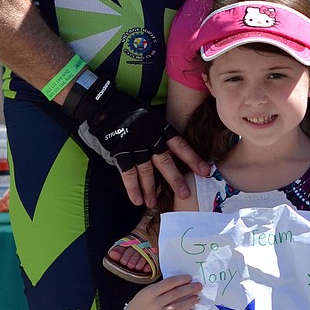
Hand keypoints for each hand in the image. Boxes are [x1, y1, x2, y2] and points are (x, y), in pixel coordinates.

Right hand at [62, 73, 206, 205]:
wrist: (104, 106)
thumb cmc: (130, 112)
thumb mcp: (151, 118)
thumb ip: (160, 134)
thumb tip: (175, 154)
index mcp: (160, 128)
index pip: (180, 145)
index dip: (192, 158)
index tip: (205, 171)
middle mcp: (149, 137)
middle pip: (165, 161)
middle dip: (175, 178)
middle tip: (185, 194)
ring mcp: (134, 145)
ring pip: (146, 170)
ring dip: (151, 189)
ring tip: (154, 204)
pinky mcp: (119, 151)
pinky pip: (127, 172)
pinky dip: (132, 187)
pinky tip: (136, 200)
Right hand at [126, 273, 200, 309]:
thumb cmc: (143, 301)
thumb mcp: (149, 290)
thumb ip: (163, 288)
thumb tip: (182, 283)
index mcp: (151, 292)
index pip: (169, 283)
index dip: (181, 280)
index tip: (190, 278)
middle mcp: (155, 303)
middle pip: (175, 294)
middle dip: (189, 289)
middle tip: (199, 286)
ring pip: (177, 308)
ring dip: (189, 302)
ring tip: (197, 297)